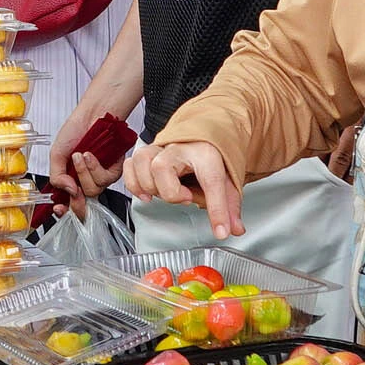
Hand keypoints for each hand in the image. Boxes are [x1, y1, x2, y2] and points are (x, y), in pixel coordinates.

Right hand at [124, 140, 241, 238]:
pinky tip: (146, 193)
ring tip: (164, 193)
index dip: (216, 209)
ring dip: (149, 185)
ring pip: (142, 161)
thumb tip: (234, 229)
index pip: (211, 181)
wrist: (204, 135)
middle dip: (170, 191)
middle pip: (160, 167)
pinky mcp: (148, 152)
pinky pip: (130, 163)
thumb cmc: (213, 157)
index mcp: (207, 154)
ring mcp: (161, 148)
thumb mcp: (228, 181)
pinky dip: (134, 182)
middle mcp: (181, 148)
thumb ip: (230, 206)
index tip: (221, 229)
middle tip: (186, 197)